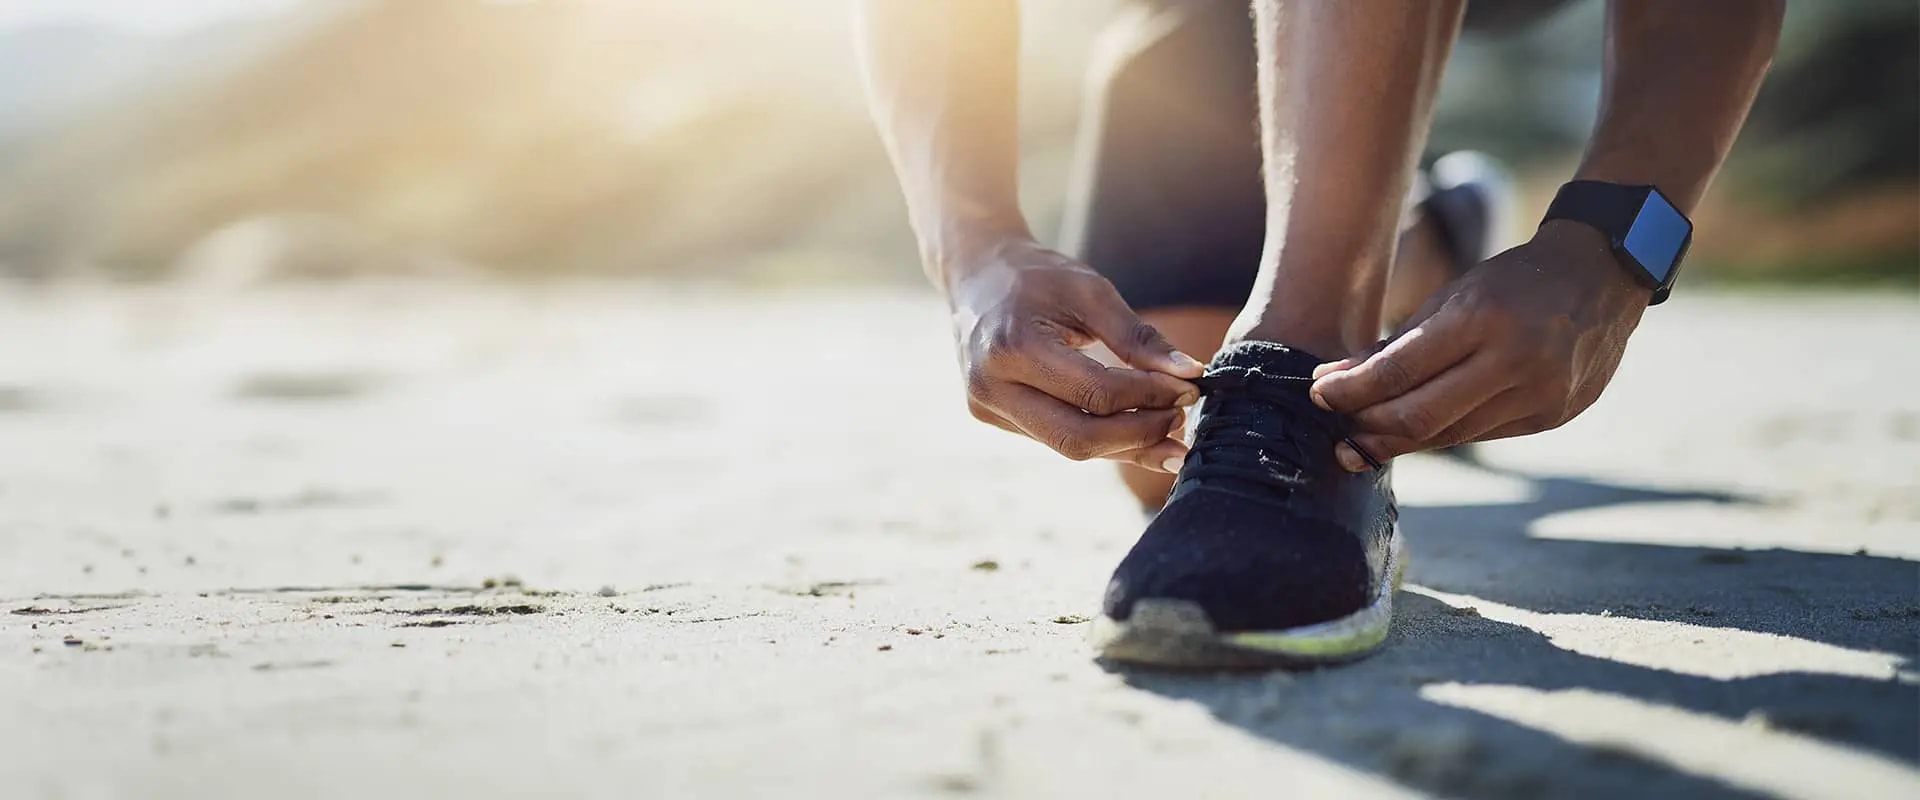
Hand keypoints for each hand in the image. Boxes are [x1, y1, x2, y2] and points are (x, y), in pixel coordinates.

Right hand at [948, 237, 1204, 472]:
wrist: (976, 274)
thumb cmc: (1037, 276)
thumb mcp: (1090, 291)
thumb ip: (1138, 336)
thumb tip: (1190, 374)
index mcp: (1012, 347)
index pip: (1095, 393)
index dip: (1149, 396)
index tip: (1189, 386)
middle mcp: (991, 387)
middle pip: (1079, 438)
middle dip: (1139, 434)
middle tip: (1181, 416)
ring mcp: (987, 408)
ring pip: (1069, 446)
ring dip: (1125, 444)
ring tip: (1169, 427)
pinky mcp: (994, 417)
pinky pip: (1057, 438)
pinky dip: (1102, 439)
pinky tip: (1137, 431)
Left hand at [1310, 220, 1652, 470]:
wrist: (1603, 275)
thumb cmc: (1514, 281)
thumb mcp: (1454, 296)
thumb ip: (1395, 344)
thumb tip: (1331, 381)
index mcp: (1481, 318)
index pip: (1398, 371)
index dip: (1350, 391)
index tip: (1318, 394)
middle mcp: (1514, 360)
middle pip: (1419, 417)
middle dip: (1368, 428)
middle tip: (1336, 430)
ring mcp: (1540, 394)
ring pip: (1449, 435)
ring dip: (1399, 439)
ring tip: (1364, 436)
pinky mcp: (1554, 416)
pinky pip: (1481, 435)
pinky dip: (1442, 434)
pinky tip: (1416, 430)